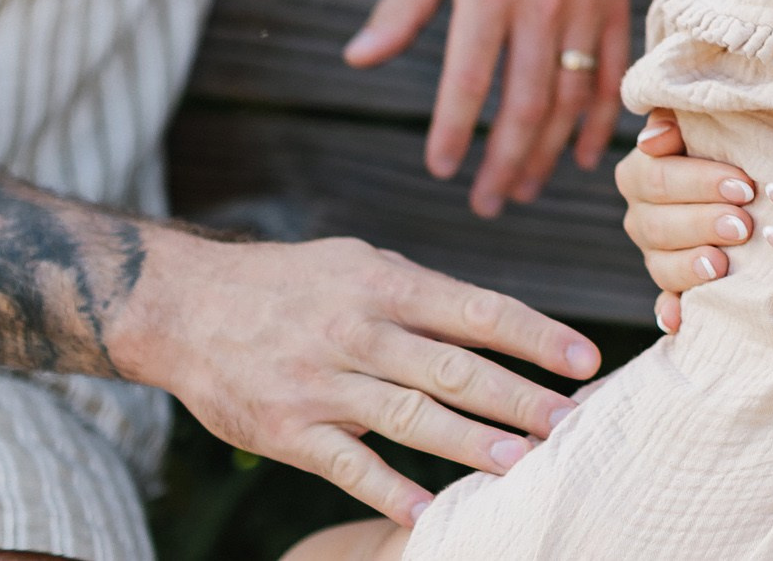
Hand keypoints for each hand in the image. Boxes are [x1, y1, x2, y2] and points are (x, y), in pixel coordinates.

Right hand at [112, 228, 600, 526]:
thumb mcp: (360, 264)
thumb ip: (424, 298)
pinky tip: (428, 508)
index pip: (478, 310)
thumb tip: (498, 327)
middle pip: (453, 366)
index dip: (536, 336)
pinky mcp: (286, 428)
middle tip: (569, 422)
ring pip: (408, 416)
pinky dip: (388, 487)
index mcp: (386, 283)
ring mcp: (321, 382)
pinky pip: (346, 463)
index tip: (585, 360)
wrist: (187, 305)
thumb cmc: (294, 285)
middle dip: (517, 396)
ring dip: (468, 441)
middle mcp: (359, 330)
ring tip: (520, 462)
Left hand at [345, 0, 631, 212]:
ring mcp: (583, 7)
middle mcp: (541, 4)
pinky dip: (597, 122)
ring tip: (523, 188)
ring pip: (569, 100)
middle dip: (504, 164)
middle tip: (486, 205)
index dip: (452, 131)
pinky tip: (578, 156)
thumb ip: (399, 7)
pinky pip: (609, 76)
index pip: (468, 80)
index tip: (439, 169)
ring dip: (546, 153)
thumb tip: (357, 60)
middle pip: (525, 105)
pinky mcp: (613, 5)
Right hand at [615, 115, 759, 334]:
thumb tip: (655, 137)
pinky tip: (680, 320)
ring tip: (722, 264)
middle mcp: (640, 216)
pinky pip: (666, 304)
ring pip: (661, 266)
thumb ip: (674, 116)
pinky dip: (672, 312)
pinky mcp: (672, 287)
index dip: (700, 182)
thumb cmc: (725, 142)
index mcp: (640, 173)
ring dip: (690, 267)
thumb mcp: (702, 120)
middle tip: (743, 224)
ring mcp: (654, 255)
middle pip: (659, 224)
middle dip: (703, 223)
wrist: (743, 181)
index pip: (659, 178)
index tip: (744, 185)